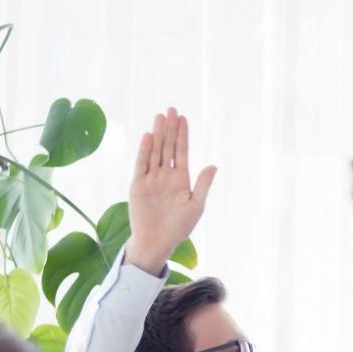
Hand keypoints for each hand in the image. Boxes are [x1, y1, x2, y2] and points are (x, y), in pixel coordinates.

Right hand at [124, 107, 217, 274]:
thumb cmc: (179, 227)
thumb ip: (203, 185)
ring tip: (160, 117)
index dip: (182, 135)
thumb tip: (213, 166)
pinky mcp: (138, 185)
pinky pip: (141, 165)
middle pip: (167, 146)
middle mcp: (165, 175)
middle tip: (172, 109)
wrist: (157, 242)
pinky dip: (144, 151)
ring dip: (157, 134)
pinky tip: (148, 137)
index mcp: (181, 179)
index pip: (181, 151)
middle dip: (170, 128)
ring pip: (155, 151)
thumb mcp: (196, 206)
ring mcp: (151, 179)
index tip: (183, 118)